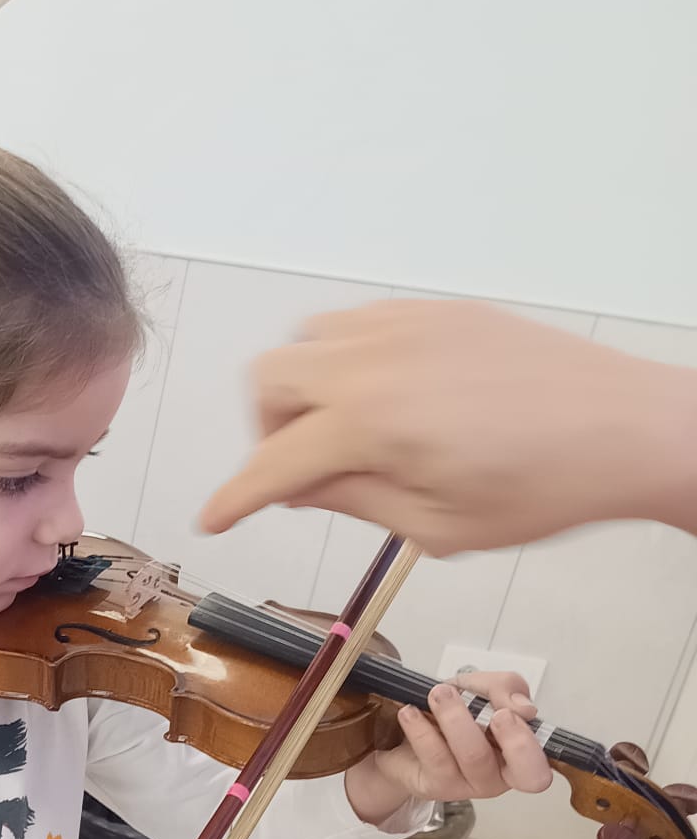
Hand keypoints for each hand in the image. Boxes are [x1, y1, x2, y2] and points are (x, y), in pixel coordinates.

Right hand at [198, 301, 696, 552]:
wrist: (624, 429)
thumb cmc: (546, 486)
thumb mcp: (436, 526)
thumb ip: (352, 500)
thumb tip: (296, 488)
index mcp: (371, 422)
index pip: (274, 462)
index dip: (237, 498)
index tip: (214, 517)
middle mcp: (376, 359)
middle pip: (269, 381)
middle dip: (267, 431)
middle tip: (300, 473)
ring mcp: (407, 325)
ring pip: (306, 340)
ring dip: (303, 388)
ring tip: (343, 433)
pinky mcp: (439, 312)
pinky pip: (359, 322)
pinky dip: (347, 359)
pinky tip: (386, 400)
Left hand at [344, 670, 552, 825]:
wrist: (403, 733)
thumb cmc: (453, 715)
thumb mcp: (480, 689)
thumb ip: (505, 688)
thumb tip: (523, 707)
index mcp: (517, 756)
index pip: (539, 768)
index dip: (530, 746)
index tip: (507, 713)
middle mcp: (497, 776)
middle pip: (518, 770)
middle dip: (511, 739)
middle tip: (493, 712)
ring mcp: (466, 786)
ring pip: (473, 756)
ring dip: (457, 719)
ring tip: (439, 694)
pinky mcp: (434, 785)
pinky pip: (434, 756)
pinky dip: (421, 728)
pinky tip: (411, 712)